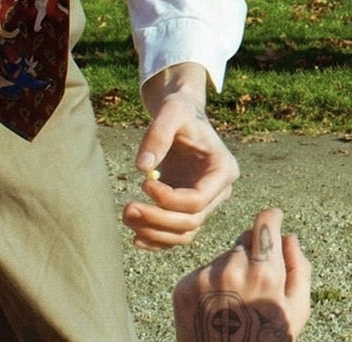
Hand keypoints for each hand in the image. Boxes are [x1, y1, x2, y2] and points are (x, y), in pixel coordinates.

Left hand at [124, 66, 239, 249]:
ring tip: (128, 215)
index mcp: (224, 169)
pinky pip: (176, 234)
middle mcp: (220, 191)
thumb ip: (158, 136)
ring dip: (154, 232)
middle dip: (157, 219)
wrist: (181, 116)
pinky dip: (157, 240)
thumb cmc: (179, 112)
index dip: (168, 199)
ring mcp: (206, 202)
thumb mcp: (171, 113)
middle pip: (191, 221)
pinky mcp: (189, 208)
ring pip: (185, 233)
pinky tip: (135, 234)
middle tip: (127, 207)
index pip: (198, 200)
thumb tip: (143, 167)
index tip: (144, 182)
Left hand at [173, 208, 310, 341]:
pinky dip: (211, 281)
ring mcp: (204, 279)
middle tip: (255, 280)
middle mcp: (231, 271)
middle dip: (253, 250)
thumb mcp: (297, 309)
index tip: (273, 218)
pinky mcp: (183, 288)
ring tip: (234, 300)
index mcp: (264, 273)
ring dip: (231, 267)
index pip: (265, 222)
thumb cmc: (266, 340)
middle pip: (244, 238)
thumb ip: (299, 267)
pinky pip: (203, 270)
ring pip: (224, 256)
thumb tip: (289, 236)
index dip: (272, 218)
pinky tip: (216, 305)